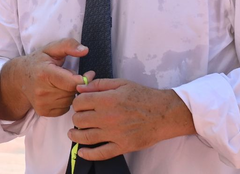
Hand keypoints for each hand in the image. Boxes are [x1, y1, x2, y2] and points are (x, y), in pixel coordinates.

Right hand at [0, 38, 94, 119]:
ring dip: (72, 93)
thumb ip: (69, 45)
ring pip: (70, 101)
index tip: (89, 73)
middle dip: (77, 84)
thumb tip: (85, 50)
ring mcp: (41, 103)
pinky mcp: (43, 112)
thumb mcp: (52, 48)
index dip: (85, 79)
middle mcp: (42, 91)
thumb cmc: (38, 61)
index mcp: (45, 74)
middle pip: (73, 92)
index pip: (73, 83)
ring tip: (65, 83)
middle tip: (74, 76)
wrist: (18, 78)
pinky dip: (66, 101)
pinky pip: (65, 109)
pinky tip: (61, 92)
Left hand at [68, 79, 193, 159]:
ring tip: (74, 133)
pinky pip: (99, 153)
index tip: (81, 104)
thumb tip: (80, 88)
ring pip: (84, 137)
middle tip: (82, 117)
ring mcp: (114, 133)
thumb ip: (100, 84)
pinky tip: (82, 152)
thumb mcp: (123, 84)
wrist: (164, 112)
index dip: (78, 103)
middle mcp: (108, 117)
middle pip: (79, 120)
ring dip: (75, 135)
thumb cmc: (144, 96)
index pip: (79, 102)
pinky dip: (87, 154)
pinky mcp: (121, 146)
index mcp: (108, 99)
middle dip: (77, 117)